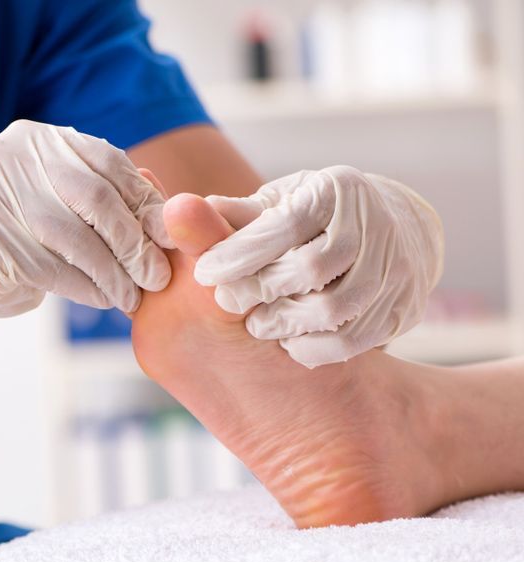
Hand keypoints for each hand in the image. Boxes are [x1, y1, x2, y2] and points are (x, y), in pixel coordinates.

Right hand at [0, 120, 170, 358]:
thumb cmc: (11, 244)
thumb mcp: (55, 209)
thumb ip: (102, 204)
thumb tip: (170, 218)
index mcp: (35, 139)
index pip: (108, 163)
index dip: (145, 203)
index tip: (170, 240)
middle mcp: (11, 156)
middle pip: (96, 197)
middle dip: (135, 242)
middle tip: (158, 276)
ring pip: (77, 238)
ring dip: (114, 274)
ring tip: (132, 297)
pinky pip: (54, 268)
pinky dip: (87, 288)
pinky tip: (104, 300)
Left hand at [194, 166, 443, 367]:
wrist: (399, 229)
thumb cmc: (318, 215)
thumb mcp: (282, 200)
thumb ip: (239, 214)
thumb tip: (179, 214)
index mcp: (337, 190)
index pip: (284, 225)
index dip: (239, 253)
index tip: (204, 273)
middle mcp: (373, 224)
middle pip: (311, 268)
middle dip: (261, 290)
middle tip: (228, 304)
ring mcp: (394, 267)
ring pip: (334, 309)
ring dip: (286, 324)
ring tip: (258, 325)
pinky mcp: (403, 306)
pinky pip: (353, 340)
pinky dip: (314, 348)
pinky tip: (289, 344)